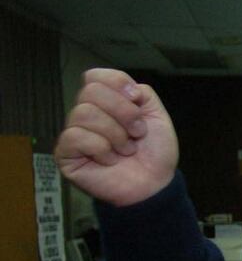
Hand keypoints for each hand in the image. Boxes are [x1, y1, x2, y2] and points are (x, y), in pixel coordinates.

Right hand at [54, 68, 177, 206]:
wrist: (156, 184)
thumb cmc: (155, 153)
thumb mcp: (157, 116)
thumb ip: (143, 93)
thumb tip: (126, 87)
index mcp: (106, 103)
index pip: (95, 76)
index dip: (117, 83)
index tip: (137, 100)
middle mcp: (87, 115)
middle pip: (91, 91)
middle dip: (124, 113)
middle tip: (137, 133)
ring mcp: (74, 134)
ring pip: (85, 113)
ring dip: (116, 134)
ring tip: (126, 150)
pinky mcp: (65, 154)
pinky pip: (76, 136)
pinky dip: (101, 149)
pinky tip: (110, 160)